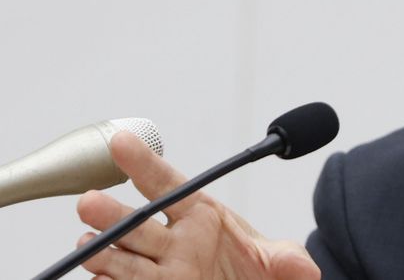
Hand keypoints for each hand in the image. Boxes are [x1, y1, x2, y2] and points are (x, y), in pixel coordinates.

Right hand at [74, 131, 319, 279]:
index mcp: (202, 217)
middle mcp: (175, 241)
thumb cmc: (255, 272)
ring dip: (105, 251)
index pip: (169, 184)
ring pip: (124, 257)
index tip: (123, 141)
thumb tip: (306, 269)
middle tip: (91, 202)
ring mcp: (161, 271)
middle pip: (139, 222)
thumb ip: (289, 261)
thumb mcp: (280, 263)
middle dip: (113, 213)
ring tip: (90, 247)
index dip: (145, 163)